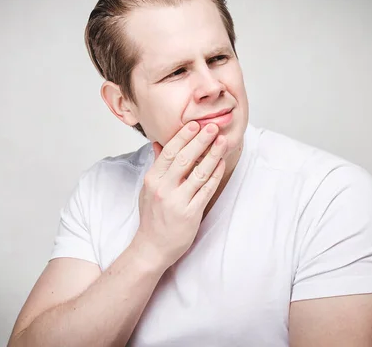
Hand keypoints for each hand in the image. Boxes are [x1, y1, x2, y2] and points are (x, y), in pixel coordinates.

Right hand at [133, 122, 227, 270]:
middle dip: (201, 140)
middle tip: (213, 126)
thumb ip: (157, 165)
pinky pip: (206, 190)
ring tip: (223, 141)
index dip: (183, 137)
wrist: (152, 246)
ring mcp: (177, 201)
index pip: (169, 152)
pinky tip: (221, 164)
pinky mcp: (190, 213)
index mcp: (152, 179)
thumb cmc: (152, 217)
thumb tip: (159, 143)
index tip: (194, 124)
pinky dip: (215, 175)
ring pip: (198, 173)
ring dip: (213, 155)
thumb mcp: (148, 189)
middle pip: (184, 159)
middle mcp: (163, 189)